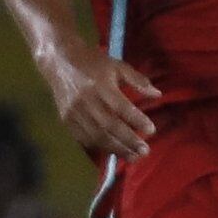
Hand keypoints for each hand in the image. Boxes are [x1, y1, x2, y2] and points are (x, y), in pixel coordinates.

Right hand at [41, 38, 159, 159]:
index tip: (152, 130)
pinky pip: (83, 138)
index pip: (122, 107)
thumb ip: (138, 80)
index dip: (137, 120)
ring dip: (116, 149)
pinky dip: (99, 147)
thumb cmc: (93, 62)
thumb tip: (157, 94)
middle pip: (109, 126)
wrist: (59, 61)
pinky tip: (112, 152)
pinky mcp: (66, 120)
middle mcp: (87, 101)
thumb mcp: (117, 65)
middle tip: (145, 151)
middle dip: (128, 141)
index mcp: (101, 85)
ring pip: (96, 136)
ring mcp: (74, 112)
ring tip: (133, 157)